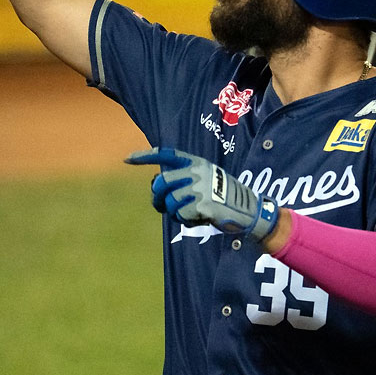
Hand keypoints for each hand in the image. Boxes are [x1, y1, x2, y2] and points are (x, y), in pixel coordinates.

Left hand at [125, 147, 279, 241]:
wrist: (248, 210)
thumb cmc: (222, 197)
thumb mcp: (205, 180)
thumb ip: (183, 179)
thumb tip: (156, 186)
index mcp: (197, 162)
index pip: (167, 154)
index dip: (145, 156)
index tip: (127, 159)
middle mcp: (197, 171)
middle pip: (162, 183)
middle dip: (157, 197)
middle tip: (161, 206)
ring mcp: (200, 187)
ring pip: (170, 202)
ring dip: (174, 213)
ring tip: (188, 213)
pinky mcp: (203, 204)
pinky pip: (181, 215)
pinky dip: (186, 220)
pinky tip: (199, 218)